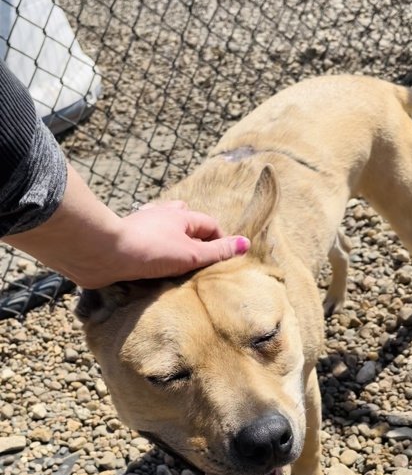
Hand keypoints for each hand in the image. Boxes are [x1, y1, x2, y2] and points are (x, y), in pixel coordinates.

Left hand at [116, 200, 249, 278]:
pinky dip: (153, 247)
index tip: (222, 260)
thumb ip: (217, 251)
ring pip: (165, 228)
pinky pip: (146, 239)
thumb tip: (245, 244)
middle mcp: (162, 214)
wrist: (103, 252)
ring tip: (177, 259)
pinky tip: (151, 260)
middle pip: (187, 220)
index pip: (210, 225)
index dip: (220, 241)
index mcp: (181, 215)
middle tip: (200, 258)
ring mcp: (143, 223)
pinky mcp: (126, 237)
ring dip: (173, 240)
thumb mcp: (190, 254)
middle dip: (196, 236)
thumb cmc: (150, 251)